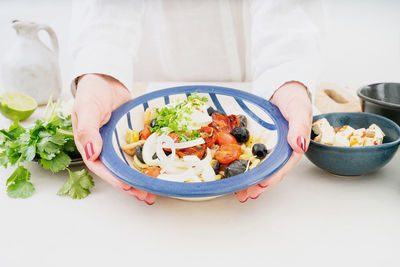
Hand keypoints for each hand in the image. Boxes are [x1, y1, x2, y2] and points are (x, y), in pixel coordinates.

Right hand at [72, 74, 155, 204]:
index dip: (114, 179)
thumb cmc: (92, 92)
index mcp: (89, 145)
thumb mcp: (87, 109)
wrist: (107, 79)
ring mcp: (117, 143)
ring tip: (155, 190)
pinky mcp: (129, 138)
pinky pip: (139, 151)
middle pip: (117, 171)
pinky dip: (148, 160)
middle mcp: (104, 147)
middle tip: (146, 196)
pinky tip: (158, 169)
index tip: (128, 187)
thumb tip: (90, 152)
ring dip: (140, 178)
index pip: (101, 167)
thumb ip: (88, 130)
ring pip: (129, 164)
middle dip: (131, 185)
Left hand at [235, 82, 311, 201]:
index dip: (273, 176)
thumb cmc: (294, 97)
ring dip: (250, 180)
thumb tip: (299, 145)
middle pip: (270, 170)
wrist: (282, 86)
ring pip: (259, 166)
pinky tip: (234, 174)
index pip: (284, 165)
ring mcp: (269, 146)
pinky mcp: (258, 140)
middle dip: (258, 184)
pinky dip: (243, 164)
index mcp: (293, 145)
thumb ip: (300, 126)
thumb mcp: (299, 109)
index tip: (263, 185)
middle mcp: (280, 148)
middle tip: (246, 195)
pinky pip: (249, 154)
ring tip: (238, 193)